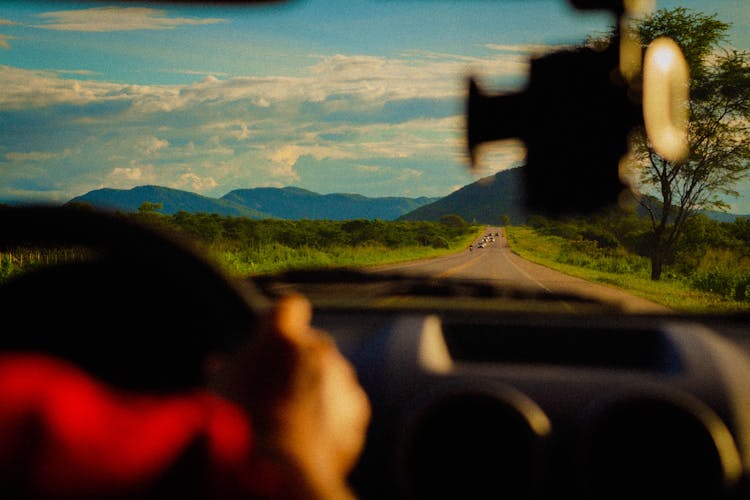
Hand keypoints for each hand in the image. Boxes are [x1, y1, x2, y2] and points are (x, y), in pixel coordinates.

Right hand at [213, 294, 370, 498]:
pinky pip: (345, 406)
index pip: (290, 307)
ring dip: (317, 388)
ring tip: (290, 417)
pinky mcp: (358, 410)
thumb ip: (225, 368)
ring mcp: (344, 379)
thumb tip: (218, 363)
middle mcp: (321, 348)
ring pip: (332, 375)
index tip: (272, 339)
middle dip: (299, 360)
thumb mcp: (218, 388)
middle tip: (276, 387)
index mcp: (285, 331)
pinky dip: (332, 416)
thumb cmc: (239, 421)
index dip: (281, 321)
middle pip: (313, 343)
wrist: (275, 469)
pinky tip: (309, 434)